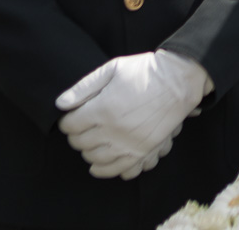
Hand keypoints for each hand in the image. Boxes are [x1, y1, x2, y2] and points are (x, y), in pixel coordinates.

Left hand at [55, 50, 211, 179]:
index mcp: (103, 109)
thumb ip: (84, 87)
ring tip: (92, 142)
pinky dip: (105, 170)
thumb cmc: (144, 71)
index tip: (72, 117)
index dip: (67, 121)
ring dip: (88, 152)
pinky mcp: (142, 151)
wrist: (178, 81)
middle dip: (76, 136)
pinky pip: (117, 170)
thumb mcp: (112, 69)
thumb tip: (60, 104)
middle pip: (80, 143)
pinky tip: (101, 163)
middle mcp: (113, 130)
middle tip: (82, 128)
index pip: (70, 126)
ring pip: (95, 159)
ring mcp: (128, 143)